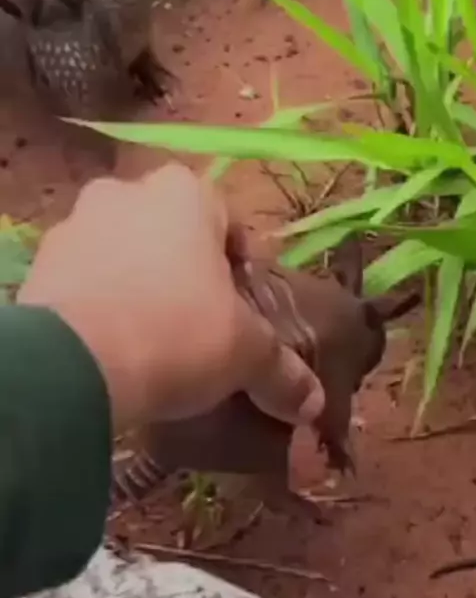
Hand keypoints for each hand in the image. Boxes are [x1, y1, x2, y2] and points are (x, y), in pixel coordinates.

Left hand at [18, 163, 323, 431]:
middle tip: (198, 327)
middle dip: (185, 275)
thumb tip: (312, 403)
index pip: (227, 222)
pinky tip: (111, 349)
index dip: (239, 268)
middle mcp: (126, 194)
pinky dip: (99, 306)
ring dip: (138, 288)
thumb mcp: (245, 355)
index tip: (241, 311)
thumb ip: (282, 371)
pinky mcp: (40, 266)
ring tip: (151, 344)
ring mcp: (76, 226)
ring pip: (123, 256)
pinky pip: (83, 282)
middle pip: (170, 236)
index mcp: (185, 194)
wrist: (76, 366)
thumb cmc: (179, 335)